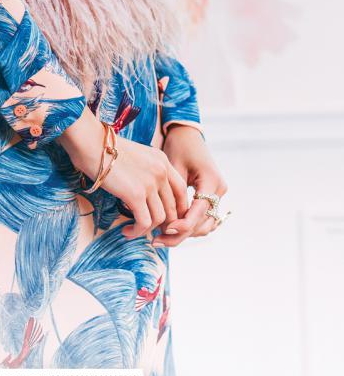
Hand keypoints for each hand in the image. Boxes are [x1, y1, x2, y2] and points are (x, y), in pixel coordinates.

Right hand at [59, 107, 189, 239]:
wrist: (91, 143)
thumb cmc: (105, 149)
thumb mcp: (135, 156)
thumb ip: (146, 171)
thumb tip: (144, 194)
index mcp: (162, 161)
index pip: (181, 190)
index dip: (177, 209)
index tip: (166, 219)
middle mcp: (161, 171)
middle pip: (173, 207)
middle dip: (164, 224)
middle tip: (149, 229)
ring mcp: (150, 183)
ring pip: (160, 218)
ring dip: (147, 230)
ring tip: (133, 230)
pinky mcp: (136, 194)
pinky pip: (144, 222)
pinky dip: (136, 232)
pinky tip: (126, 231)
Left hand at [152, 124, 228, 246]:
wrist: (188, 135)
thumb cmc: (179, 146)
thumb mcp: (174, 167)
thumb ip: (173, 194)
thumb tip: (165, 221)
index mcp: (212, 181)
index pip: (199, 212)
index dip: (182, 225)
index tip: (163, 231)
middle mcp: (219, 190)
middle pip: (202, 223)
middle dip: (180, 234)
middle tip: (156, 240)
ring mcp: (218, 194)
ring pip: (204, 225)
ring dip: (184, 233)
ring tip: (159, 237)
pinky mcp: (212, 197)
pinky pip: (203, 218)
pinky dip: (188, 226)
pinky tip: (169, 230)